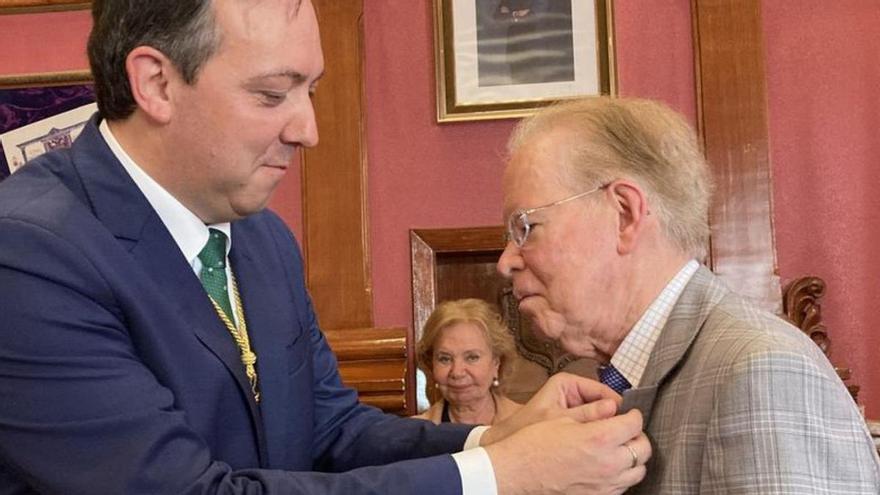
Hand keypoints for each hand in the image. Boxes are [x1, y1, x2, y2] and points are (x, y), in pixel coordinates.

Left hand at [482, 372, 620, 445]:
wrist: (508, 442)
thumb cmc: (527, 427)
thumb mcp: (559, 419)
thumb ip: (587, 414)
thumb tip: (614, 409)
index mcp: (567, 383)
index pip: (602, 390)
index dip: (618, 405)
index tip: (631, 418)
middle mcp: (573, 392)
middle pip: (604, 403)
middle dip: (614, 417)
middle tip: (626, 433)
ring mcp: (574, 406)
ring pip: (601, 416)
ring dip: (607, 428)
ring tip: (616, 442)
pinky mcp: (574, 420)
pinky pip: (594, 426)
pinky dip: (598, 435)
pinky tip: (603, 447)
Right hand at [486, 410, 650, 494]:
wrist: (518, 471)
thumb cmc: (535, 443)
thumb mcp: (564, 418)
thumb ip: (594, 414)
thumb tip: (613, 408)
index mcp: (600, 438)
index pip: (635, 424)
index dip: (633, 414)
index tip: (628, 413)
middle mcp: (608, 463)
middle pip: (643, 449)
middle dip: (638, 436)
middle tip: (627, 429)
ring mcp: (605, 484)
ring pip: (638, 471)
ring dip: (633, 457)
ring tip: (620, 448)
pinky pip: (623, 486)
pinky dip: (623, 475)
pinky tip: (609, 466)